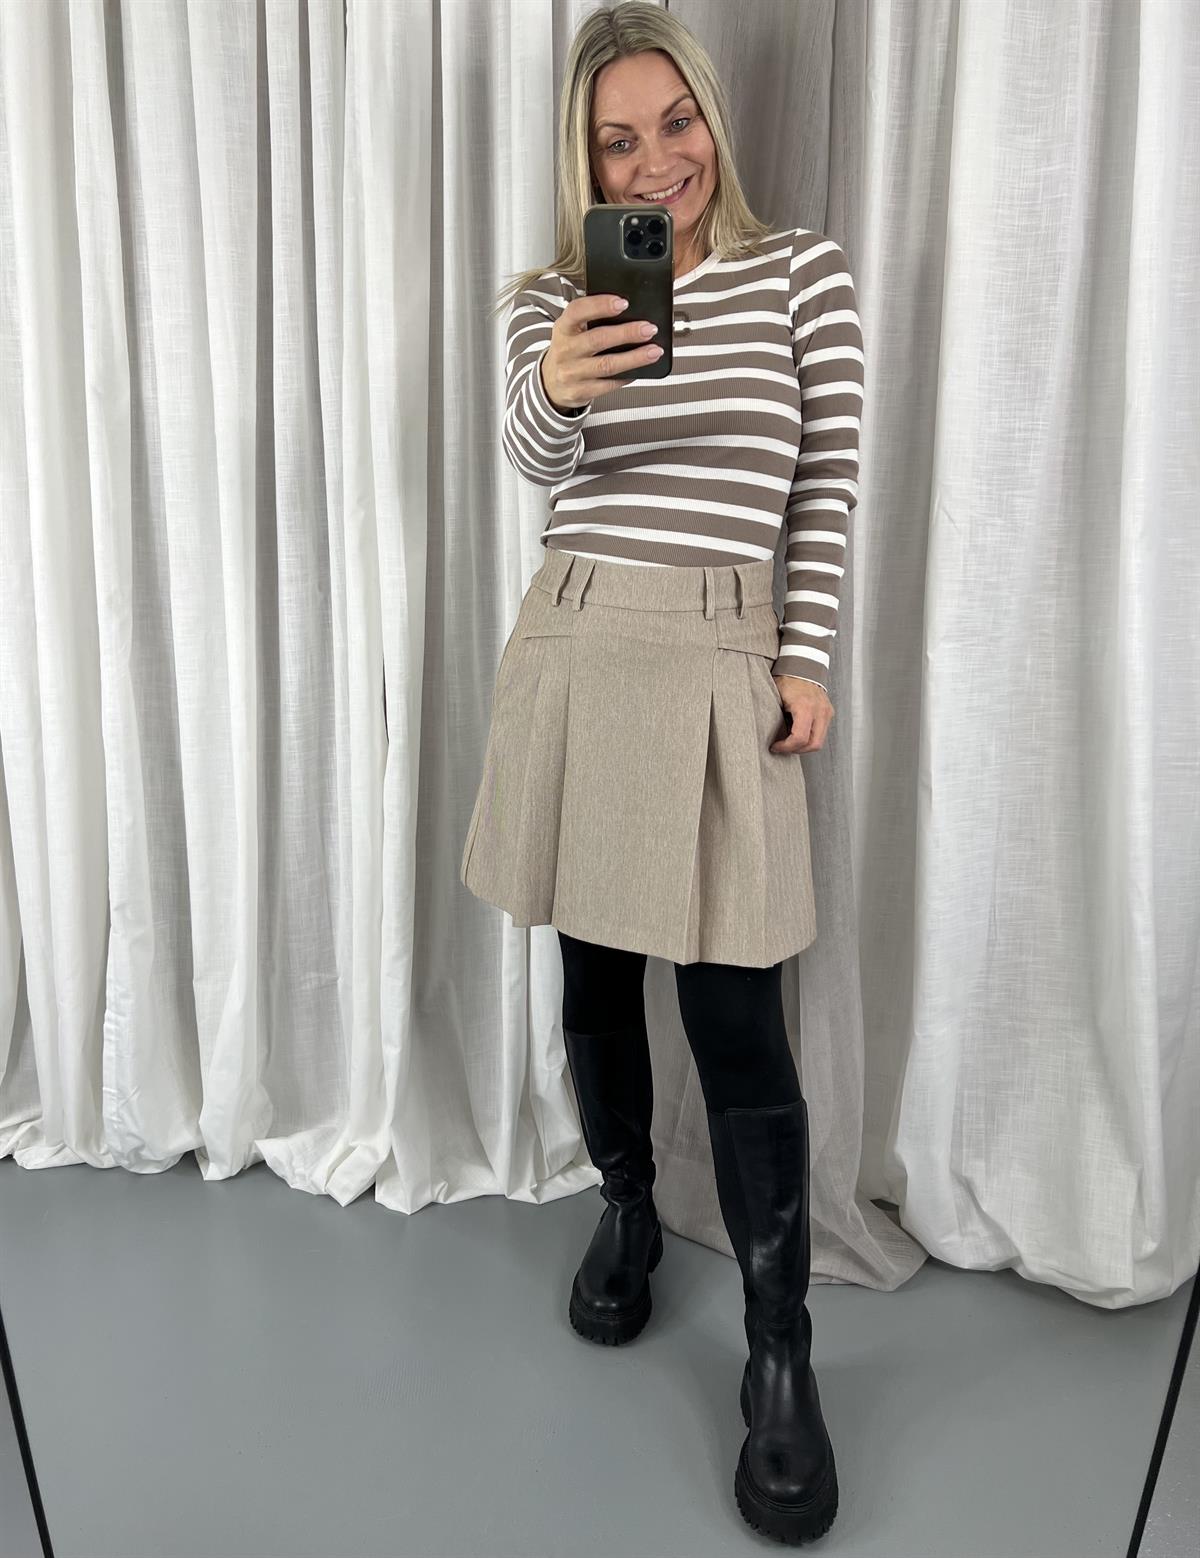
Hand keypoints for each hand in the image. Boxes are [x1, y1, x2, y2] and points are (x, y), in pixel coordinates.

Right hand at [540, 293, 663, 410]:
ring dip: (634, 358)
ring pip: (607, 365)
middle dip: (626, 333)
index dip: (600, 305)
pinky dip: (627, 376)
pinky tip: (641, 370)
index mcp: (563, 328)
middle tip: (649, 328)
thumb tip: (630, 313)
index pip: (577, 311)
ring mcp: (571, 373)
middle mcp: (565, 350)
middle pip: (597, 339)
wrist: (551, 383)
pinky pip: (608, 384)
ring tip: (654, 351)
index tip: (623, 303)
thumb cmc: (570, 350)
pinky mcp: (580, 391)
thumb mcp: (572, 331)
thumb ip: (592, 320)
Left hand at [769, 676, 833, 754]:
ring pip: (819, 741)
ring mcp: (826, 711)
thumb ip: (774, 717)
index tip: (775, 746)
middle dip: (796, 750)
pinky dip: (810, 737)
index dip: (786, 747)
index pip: (800, 738)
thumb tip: (768, 736)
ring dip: (804, 746)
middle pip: (813, 744)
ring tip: (789, 741)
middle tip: (783, 747)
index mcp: (805, 706)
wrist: (803, 665)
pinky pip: (821, 733)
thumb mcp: (776, 697)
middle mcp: (819, 710)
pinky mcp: (828, 712)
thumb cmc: (787, 679)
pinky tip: (798, 733)